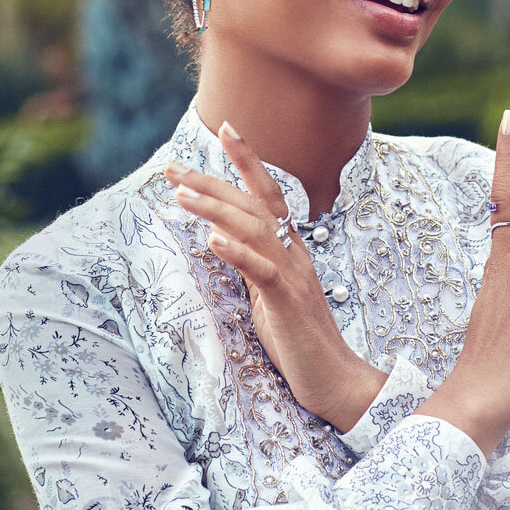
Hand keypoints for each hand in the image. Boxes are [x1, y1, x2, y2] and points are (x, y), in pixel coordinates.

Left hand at [164, 122, 386, 431]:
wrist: (336, 380)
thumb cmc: (301, 341)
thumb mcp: (269, 295)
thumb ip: (252, 265)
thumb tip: (224, 242)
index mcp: (289, 248)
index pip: (268, 194)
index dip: (248, 160)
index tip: (225, 129)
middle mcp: (293, 253)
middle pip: (252, 204)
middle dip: (211, 182)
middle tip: (173, 168)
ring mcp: (293, 276)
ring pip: (253, 229)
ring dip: (216, 209)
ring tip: (181, 195)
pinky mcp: (288, 303)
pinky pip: (262, 272)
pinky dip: (237, 253)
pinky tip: (212, 240)